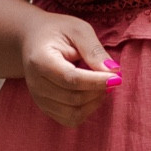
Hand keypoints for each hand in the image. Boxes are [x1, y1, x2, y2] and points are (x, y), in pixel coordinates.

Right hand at [21, 12, 120, 126]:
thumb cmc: (57, 32)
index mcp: (40, 60)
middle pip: (73, 98)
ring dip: (94, 102)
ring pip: (73, 113)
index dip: (96, 81)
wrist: (33, 40)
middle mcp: (36, 84)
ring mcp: (39, 99)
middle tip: (112, 77)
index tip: (117, 78)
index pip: (71, 79)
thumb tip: (113, 71)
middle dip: (98, 90)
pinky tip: (92, 94)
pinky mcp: (45, 108)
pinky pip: (70, 119)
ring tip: (102, 85)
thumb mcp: (78, 30)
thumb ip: (94, 50)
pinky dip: (86, 110)